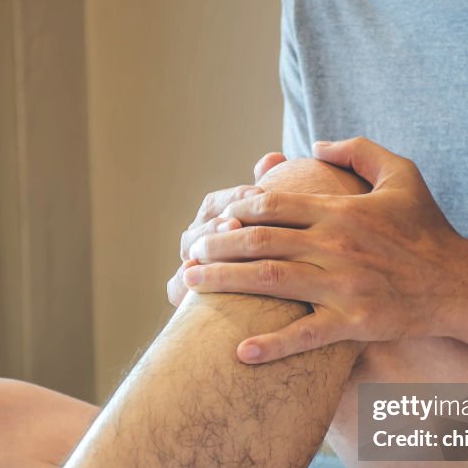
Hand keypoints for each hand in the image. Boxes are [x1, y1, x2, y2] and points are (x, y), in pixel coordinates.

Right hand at [167, 152, 287, 305]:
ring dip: (204, 244)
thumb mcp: (285, 227)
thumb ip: (278, 195)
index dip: (234, 197)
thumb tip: (272, 158)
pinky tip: (190, 275)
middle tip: (237, 220)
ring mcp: (196, 270)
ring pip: (187, 251)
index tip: (259, 192)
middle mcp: (203, 246)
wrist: (290, 308)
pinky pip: (177, 288)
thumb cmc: (285, 263)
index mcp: (218, 224)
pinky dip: (182, 283)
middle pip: (199, 225)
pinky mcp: (189, 299)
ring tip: (225, 243)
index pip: (217, 203)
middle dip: (218, 222)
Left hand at [183, 137, 467, 363]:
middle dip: (216, 245)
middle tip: (189, 251)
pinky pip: (305, 335)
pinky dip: (271, 345)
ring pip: (270, 281)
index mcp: (340, 211)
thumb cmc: (428, 228)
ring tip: (188, 283)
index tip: (214, 219)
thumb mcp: (402, 173)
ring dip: (224, 282)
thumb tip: (315, 142)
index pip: (274, 204)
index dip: (235, 210)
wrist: (459, 283)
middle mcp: (335, 246)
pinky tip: (240, 352)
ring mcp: (343, 286)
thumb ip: (358, 150)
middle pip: (260, 241)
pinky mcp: (354, 323)